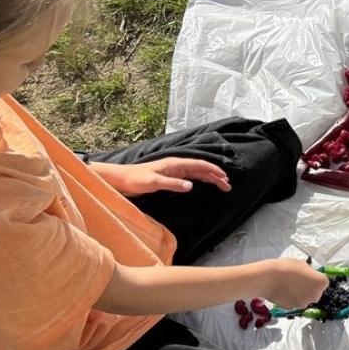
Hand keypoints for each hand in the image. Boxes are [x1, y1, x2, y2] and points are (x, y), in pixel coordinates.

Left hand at [98, 157, 230, 196]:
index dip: (213, 170)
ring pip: (197, 173)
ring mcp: (174, 171)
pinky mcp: (170, 177)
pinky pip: (190, 177)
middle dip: (216, 175)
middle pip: (201, 168)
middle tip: (228, 185)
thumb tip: (191, 186)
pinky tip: (205, 184)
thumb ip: (172, 183)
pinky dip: (201, 180)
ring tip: (222, 185)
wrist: (120, 180)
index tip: (224, 177)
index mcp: (174, 164)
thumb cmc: (134, 179)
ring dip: (210, 178)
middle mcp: (176, 165)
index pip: (199, 164)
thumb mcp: (152, 182)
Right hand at [257, 258, 330, 309]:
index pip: (322, 282)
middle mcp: (315, 295)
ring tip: (289, 285)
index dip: (314, 279)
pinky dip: (290, 299)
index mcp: (321, 283)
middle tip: (298, 281)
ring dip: (299, 294)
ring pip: (304, 299)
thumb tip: (309, 275)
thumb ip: (310, 272)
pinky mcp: (292, 309)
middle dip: (308, 289)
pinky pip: (294, 303)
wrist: (269, 278)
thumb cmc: (286, 268)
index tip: (308, 276)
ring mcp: (303, 303)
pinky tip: (284, 290)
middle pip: (315, 293)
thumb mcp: (303, 264)